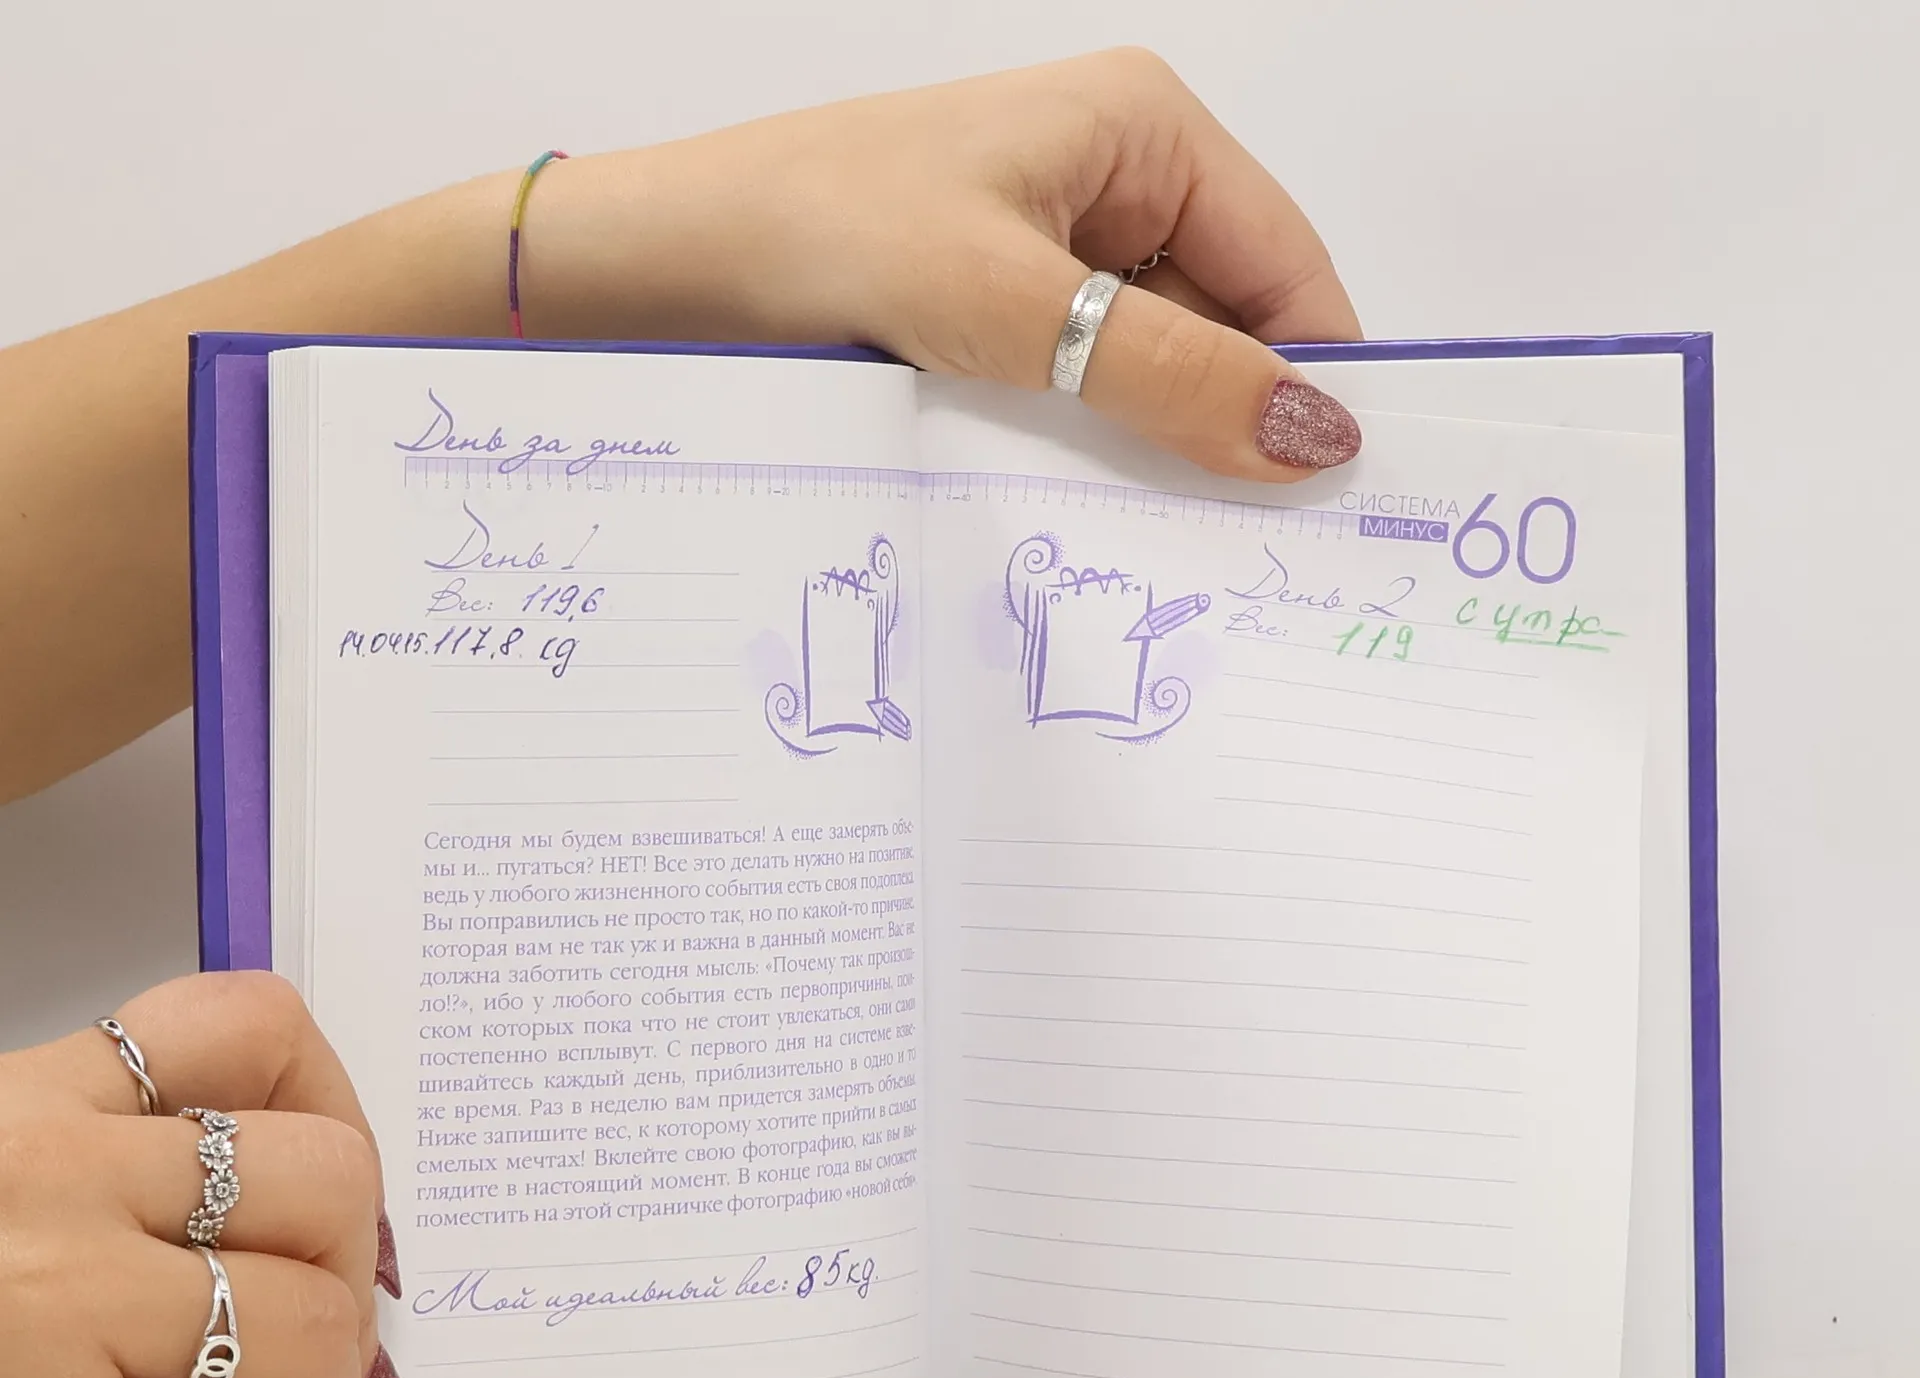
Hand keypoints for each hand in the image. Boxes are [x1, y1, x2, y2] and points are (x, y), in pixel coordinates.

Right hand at [0, 973, 406, 1377]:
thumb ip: (86, 1178)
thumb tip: (260, 1238)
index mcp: (22, 1107)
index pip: (246, 1029)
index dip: (336, 1108)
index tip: (340, 1192)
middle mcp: (50, 1181)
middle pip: (325, 1177)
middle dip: (356, 1267)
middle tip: (338, 1333)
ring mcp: (56, 1310)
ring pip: (312, 1321)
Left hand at [528, 48, 1363, 477]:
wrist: (660, 269)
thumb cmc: (819, 236)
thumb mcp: (1015, 309)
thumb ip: (1168, 375)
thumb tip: (1316, 437)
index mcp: (1141, 132)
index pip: (1288, 268)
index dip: (1319, 379)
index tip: (1339, 499)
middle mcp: (1109, 186)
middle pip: (1228, 328)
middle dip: (1237, 428)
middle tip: (1256, 554)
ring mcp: (1050, 257)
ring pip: (1153, 374)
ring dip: (1158, 452)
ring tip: (1172, 549)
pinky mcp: (997, 320)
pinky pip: (1082, 396)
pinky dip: (1093, 455)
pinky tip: (1089, 519)